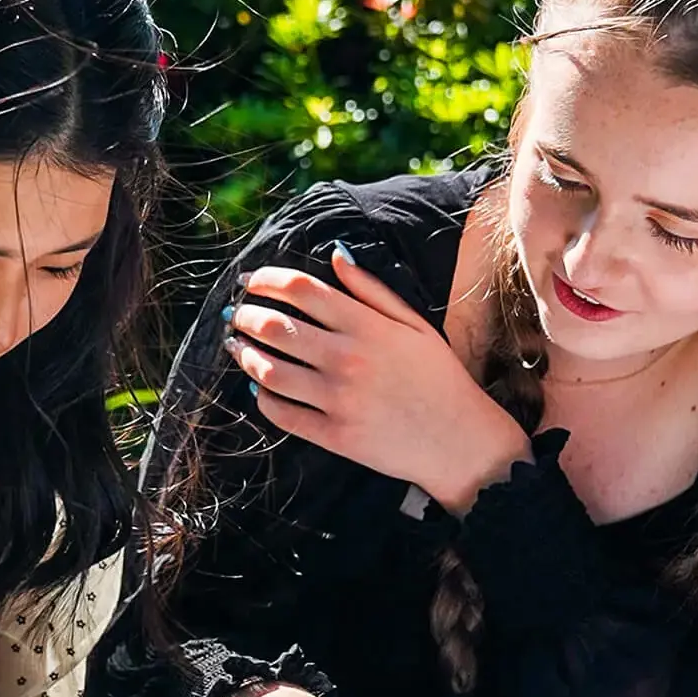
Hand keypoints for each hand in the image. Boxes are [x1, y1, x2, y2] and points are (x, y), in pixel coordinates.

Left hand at [228, 245, 528, 513]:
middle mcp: (348, 359)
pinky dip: (263, 399)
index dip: (266, 280)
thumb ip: (372, 289)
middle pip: (275, 327)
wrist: (461, 442)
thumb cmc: (440, 379)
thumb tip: (336, 254)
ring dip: (245, 355)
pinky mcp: (334, 436)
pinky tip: (260, 389)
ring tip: (238, 347)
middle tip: (236, 314)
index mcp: (367, 326)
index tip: (251, 282)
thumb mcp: (415, 325)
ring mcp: (339, 400)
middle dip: (245, 315)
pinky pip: (282, 414)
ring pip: (270, 371)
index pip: (301, 290)